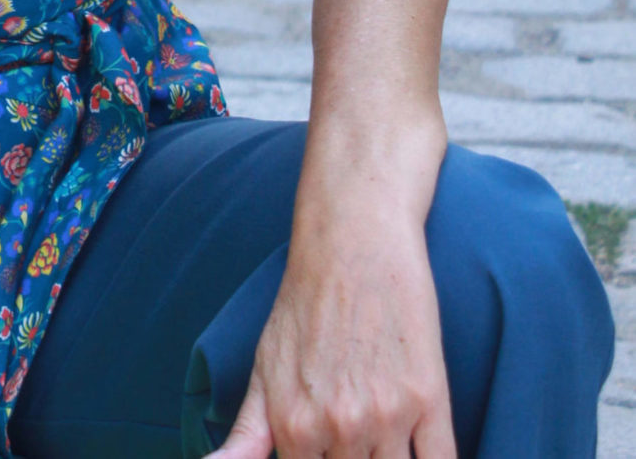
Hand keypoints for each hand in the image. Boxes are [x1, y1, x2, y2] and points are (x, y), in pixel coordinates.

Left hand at [218, 216, 453, 458]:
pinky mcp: (430, 398)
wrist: (351, 240)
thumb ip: (247, 436)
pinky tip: (417, 449)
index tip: (329, 451)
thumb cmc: (304, 305)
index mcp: (294, 427)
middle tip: (351, 432)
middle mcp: (340, 426)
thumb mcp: (263, 369)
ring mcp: (387, 414)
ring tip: (379, 435)